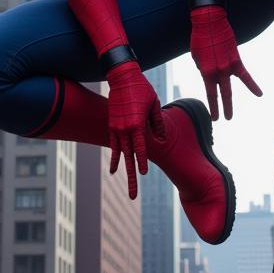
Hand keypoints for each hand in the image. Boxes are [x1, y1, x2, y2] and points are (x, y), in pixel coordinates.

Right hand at [106, 61, 165, 198]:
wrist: (121, 76)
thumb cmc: (141, 88)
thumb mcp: (154, 103)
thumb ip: (158, 123)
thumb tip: (162, 140)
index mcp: (136, 124)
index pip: (141, 149)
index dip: (142, 162)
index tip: (144, 174)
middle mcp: (124, 129)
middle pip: (129, 158)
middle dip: (132, 177)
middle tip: (132, 195)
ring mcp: (116, 128)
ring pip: (120, 154)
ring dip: (123, 171)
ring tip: (127, 188)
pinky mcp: (112, 125)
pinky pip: (113, 145)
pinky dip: (114, 157)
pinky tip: (114, 169)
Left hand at [190, 5, 261, 119]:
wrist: (210, 22)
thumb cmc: (200, 38)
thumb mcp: (196, 57)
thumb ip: (203, 69)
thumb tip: (212, 75)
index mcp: (205, 72)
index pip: (210, 94)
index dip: (212, 107)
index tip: (213, 117)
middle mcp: (217, 72)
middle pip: (221, 95)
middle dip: (221, 109)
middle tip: (222, 120)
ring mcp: (227, 67)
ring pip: (231, 89)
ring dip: (229, 104)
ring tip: (230, 116)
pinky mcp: (236, 60)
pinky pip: (246, 76)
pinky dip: (253, 85)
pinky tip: (259, 94)